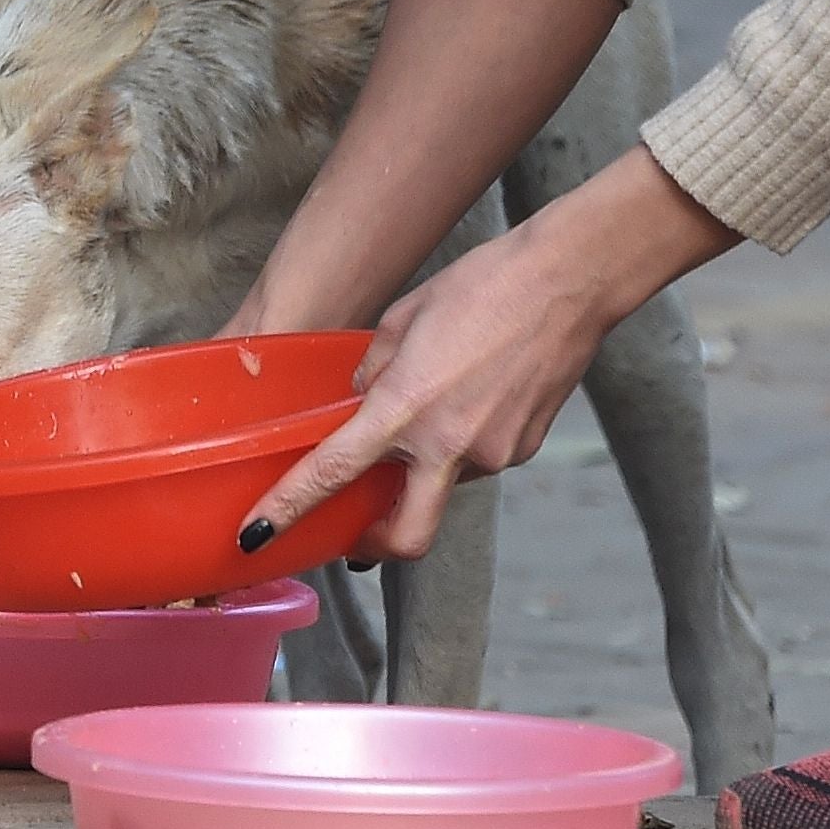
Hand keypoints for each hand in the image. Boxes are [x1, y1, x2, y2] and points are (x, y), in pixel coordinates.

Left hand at [235, 145, 736, 562]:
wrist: (571, 280)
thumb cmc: (487, 284)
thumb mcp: (405, 317)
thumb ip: (374, 368)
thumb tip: (363, 398)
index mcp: (407, 406)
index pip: (333, 471)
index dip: (288, 508)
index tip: (258, 535)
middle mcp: (450, 444)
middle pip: (406, 535)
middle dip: (374, 547)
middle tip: (354, 537)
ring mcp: (493, 454)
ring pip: (443, 488)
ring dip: (424, 472)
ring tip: (435, 410)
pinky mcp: (523, 450)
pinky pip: (477, 462)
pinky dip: (461, 446)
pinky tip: (472, 400)